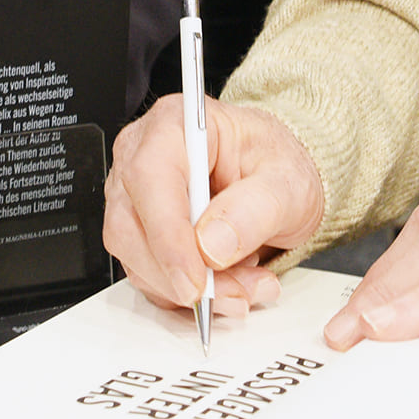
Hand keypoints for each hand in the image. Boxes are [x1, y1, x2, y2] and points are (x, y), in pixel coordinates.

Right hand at [104, 95, 322, 317]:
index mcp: (176, 125)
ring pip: (136, 258)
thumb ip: (255, 209)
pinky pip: (147, 276)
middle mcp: (143, 156)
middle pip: (130, 227)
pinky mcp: (139, 232)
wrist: (275, 180)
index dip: (168, 235)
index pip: (151, 179)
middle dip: (182, 274)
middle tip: (237, 290)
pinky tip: (226, 283)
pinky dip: (186, 293)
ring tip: (244, 284)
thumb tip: (212, 244)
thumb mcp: (288, 181)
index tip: (196, 279)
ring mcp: (135, 196)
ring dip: (190, 289)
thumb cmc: (275, 165)